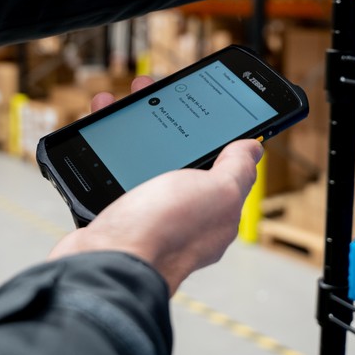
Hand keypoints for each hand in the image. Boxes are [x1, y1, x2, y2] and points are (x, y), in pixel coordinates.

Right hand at [47, 77, 263, 294]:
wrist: (104, 264)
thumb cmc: (162, 233)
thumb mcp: (217, 191)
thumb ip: (236, 169)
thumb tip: (253, 147)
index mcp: (214, 211)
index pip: (222, 163)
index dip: (214, 129)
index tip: (202, 100)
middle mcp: (181, 214)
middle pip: (179, 156)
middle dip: (169, 119)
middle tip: (156, 90)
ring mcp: (144, 215)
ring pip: (142, 159)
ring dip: (134, 125)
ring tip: (125, 99)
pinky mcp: (112, 215)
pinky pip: (112, 171)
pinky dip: (107, 145)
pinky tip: (100, 127)